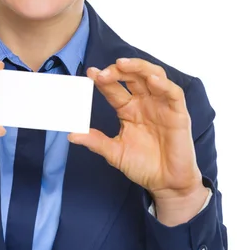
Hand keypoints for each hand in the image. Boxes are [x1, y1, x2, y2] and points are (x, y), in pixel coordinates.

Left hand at [68, 58, 203, 202]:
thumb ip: (96, 141)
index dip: (103, 80)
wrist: (166, 184)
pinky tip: (151, 80)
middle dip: (118, 71)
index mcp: (129, 109)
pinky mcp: (178, 113)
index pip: (114, 88)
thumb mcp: (115, 152)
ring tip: (122, 65)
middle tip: (102, 74)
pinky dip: (163, 84)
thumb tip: (71, 134)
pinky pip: (173, 93)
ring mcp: (162, 106)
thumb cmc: (144, 166)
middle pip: (133, 76)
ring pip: (153, 75)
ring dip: (138, 67)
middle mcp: (145, 102)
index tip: (89, 73)